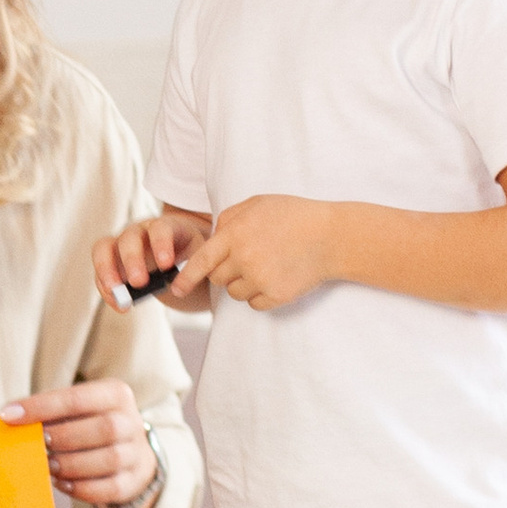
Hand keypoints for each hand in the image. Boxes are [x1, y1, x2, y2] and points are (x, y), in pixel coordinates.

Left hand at [2, 379, 160, 507]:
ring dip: (70, 464)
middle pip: (102, 429)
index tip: (8, 415)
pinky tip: (61, 483)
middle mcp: (132, 421)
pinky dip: (81, 488)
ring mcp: (137, 453)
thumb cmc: (90, 424)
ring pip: (108, 459)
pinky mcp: (134, 481)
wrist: (130, 451)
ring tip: (46, 465)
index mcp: (116, 394)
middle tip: (36, 445)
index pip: (76, 398)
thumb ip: (50, 411)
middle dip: (61, 438)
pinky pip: (109, 488)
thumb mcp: (77, 409)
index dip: (41, 407)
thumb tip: (9, 418)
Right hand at [93, 209, 215, 312]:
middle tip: (139, 283)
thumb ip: (192, 267)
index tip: (167, 265)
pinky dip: (107, 289)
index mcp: (165, 226)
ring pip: (104, 248)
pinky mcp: (112, 262)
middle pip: (129, 237)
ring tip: (118, 295)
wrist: (182, 258)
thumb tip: (180, 284)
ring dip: (107, 271)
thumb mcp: (199, 257)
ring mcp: (122, 245)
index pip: (160, 228)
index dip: (161, 244)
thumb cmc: (190, 256)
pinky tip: (119, 305)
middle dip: (132, 260)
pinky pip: (101, 272)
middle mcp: (140, 231)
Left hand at [193, 195, 339, 311]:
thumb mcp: (256, 204)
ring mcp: (260, 279)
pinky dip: (261, 295)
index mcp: (235, 234)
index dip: (185, 277)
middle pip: (217, 279)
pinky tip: (277, 276)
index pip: (201, 261)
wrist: (331, 236)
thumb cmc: (293, 216)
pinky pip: (255, 304)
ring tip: (267, 264)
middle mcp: (244, 259)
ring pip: (235, 293)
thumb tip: (212, 238)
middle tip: (246, 258)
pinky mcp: (276, 295)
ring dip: (244, 284)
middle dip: (225, 271)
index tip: (175, 289)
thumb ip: (228, 219)